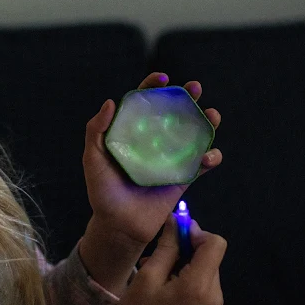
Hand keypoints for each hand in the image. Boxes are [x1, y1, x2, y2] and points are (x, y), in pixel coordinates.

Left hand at [82, 72, 221, 246]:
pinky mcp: (183, 178)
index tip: (162, 78)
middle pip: (173, 113)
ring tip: (212, 115)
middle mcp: (153, 141)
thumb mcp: (92, 159)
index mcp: (132, 132)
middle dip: (187, 98)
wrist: (118, 225)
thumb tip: (110, 101)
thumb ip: (96, 131)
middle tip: (195, 88)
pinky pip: (201, 164)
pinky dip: (210, 158)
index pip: (144, 103)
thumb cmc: (102, 191)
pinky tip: (210, 155)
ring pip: (193, 134)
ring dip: (206, 122)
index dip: (153, 87)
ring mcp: (170, 158)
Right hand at [109, 215, 226, 304]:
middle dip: (186, 246)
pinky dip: (184, 271)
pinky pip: (201, 277)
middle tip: (158, 252)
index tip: (173, 232)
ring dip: (182, 259)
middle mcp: (214, 293)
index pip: (215, 243)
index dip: (195, 231)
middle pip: (210, 253)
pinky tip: (162, 280)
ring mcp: (212, 302)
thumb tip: (176, 220)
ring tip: (155, 268)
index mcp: (199, 285)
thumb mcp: (147, 277)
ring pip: (205, 264)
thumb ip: (167, 246)